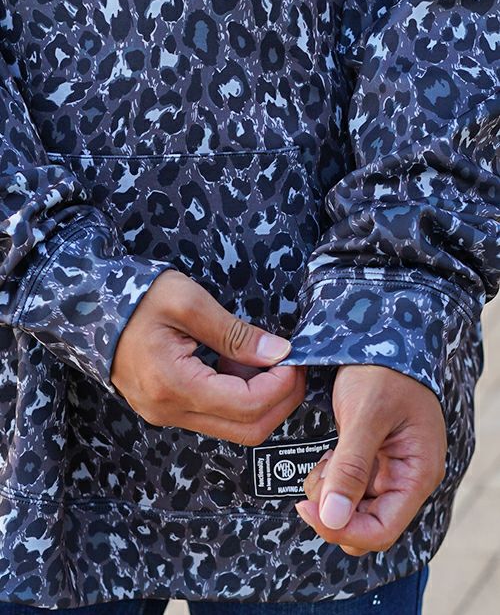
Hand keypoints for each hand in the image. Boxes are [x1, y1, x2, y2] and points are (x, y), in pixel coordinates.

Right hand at [110, 270, 305, 443]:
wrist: (90, 308)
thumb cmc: (135, 300)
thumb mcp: (188, 302)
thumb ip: (235, 332)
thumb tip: (278, 352)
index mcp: (174, 385)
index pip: (248, 406)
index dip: (282, 385)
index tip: (293, 358)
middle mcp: (170, 411)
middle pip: (247, 429)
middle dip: (281, 399)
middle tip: (292, 365)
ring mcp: (167, 414)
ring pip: (234, 426)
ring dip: (261, 397)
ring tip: (259, 357)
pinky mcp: (168, 408)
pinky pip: (216, 416)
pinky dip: (239, 395)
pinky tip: (236, 364)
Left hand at [295, 364, 446, 555]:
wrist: (379, 336)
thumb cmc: (382, 370)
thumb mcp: (364, 415)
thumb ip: (350, 468)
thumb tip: (333, 519)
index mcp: (417, 472)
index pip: (382, 530)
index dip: (343, 529)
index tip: (308, 509)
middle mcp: (406, 476)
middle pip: (367, 523)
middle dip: (334, 510)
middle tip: (315, 477)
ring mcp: (389, 468)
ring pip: (353, 506)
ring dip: (330, 491)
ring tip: (324, 459)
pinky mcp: (372, 457)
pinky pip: (348, 484)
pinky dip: (331, 477)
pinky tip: (327, 456)